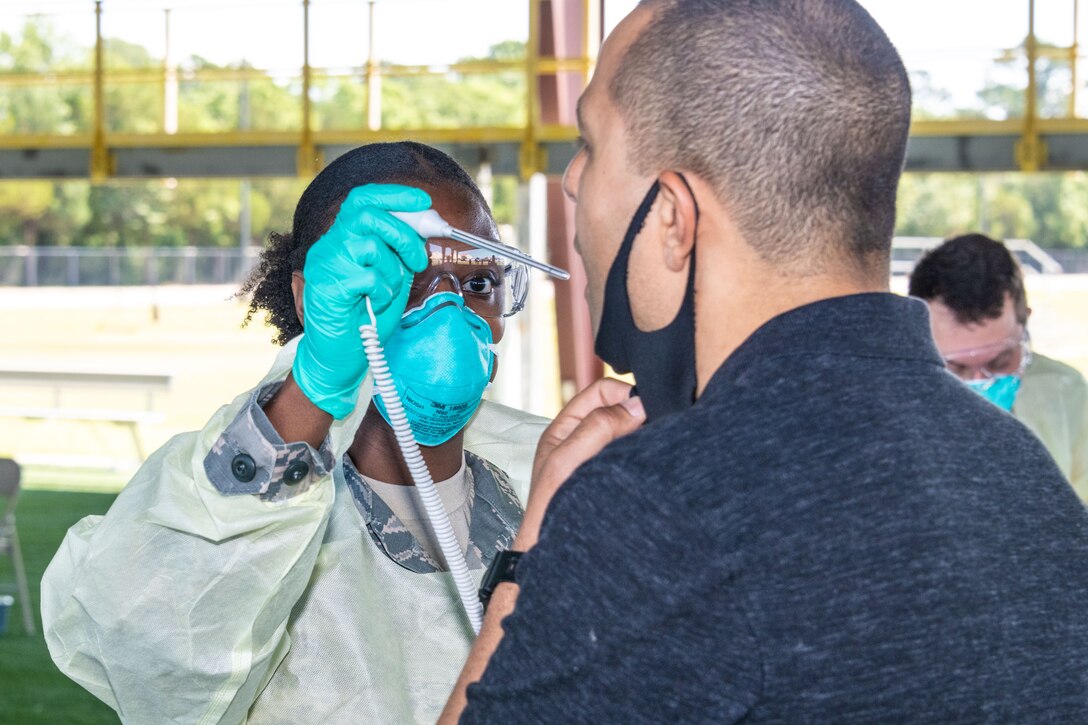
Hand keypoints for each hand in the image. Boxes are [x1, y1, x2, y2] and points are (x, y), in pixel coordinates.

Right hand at [293, 184, 430, 418]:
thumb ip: (400, 251)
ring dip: (391, 271)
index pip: (363, 199)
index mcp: (343, 238)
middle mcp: (329, 245)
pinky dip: (382, 292)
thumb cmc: (365, 316)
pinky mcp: (325, 285)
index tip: (423, 201)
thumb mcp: (390, 276)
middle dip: (403, 234)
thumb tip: (425, 225)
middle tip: (418, 259)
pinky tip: (374, 304)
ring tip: (386, 292)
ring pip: (370, 245)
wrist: (340, 356)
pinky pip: (368, 278)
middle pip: (369, 215)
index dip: (393, 194)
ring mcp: (324, 264)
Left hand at [515, 378, 645, 549]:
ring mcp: (600, 461)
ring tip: (658, 445)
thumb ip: (598, 427)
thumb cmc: (551, 511)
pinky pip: (635, 459)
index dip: (625, 393)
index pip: (601, 392)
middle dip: (639, 413)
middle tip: (658, 424)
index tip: (647, 408)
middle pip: (619, 411)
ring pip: (630, 435)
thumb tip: (635, 405)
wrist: (557, 556)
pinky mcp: (615, 481)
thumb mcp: (568, 460)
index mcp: (565, 429)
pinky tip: (656, 465)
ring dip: (645, 436)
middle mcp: (583, 441)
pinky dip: (646, 457)